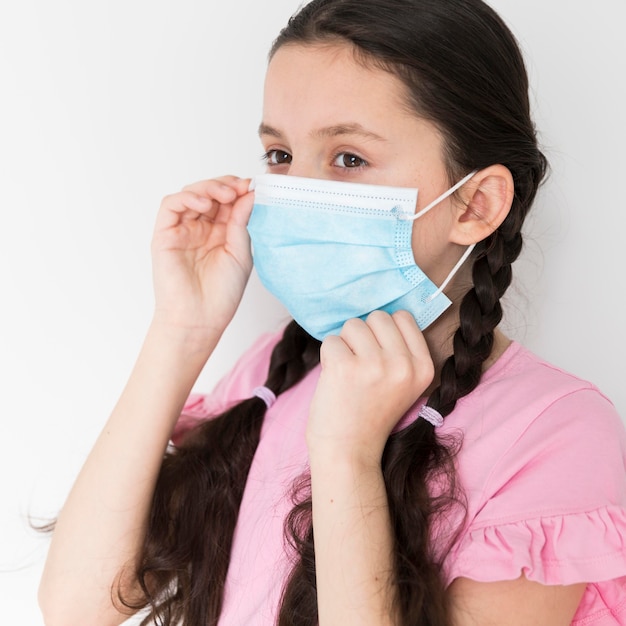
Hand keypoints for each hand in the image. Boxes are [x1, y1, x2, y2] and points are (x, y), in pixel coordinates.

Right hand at [151, 176, 253, 342]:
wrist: (200, 319)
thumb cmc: (221, 294)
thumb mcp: (241, 253)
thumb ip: (242, 222)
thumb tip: (250, 193)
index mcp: (220, 232)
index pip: (227, 201)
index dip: (239, 190)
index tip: (252, 187)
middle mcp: (200, 228)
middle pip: (209, 193)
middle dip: (225, 185)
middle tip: (239, 188)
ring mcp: (182, 230)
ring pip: (190, 194)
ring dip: (208, 188)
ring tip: (225, 195)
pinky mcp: (164, 235)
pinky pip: (170, 206)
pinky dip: (187, 198)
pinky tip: (204, 205)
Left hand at [307, 310, 434, 464]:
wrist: (349, 453)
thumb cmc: (370, 416)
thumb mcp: (403, 384)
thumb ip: (400, 351)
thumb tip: (378, 313)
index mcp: (423, 367)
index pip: (403, 318)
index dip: (383, 332)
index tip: (377, 356)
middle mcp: (403, 365)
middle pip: (378, 317)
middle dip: (363, 336)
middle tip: (360, 366)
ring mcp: (375, 365)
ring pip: (353, 325)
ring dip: (345, 345)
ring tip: (348, 374)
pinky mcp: (345, 367)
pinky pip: (331, 340)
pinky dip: (328, 357)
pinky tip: (335, 380)